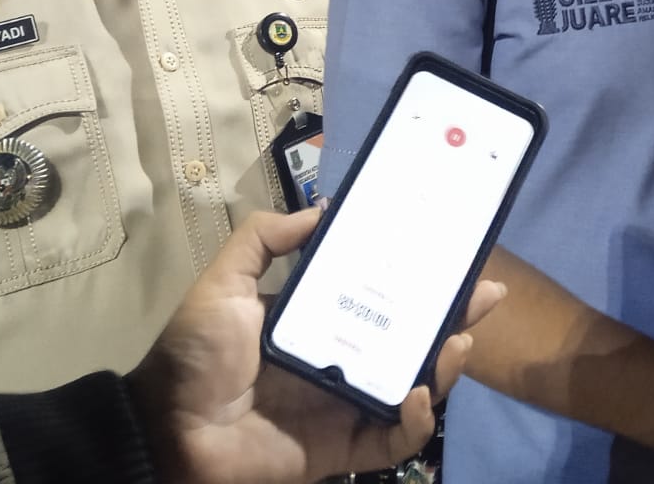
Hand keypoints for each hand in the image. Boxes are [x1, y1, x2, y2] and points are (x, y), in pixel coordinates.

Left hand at [130, 209, 504, 483]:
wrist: (167, 429)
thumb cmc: (196, 354)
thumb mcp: (226, 281)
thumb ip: (266, 238)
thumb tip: (325, 206)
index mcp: (319, 322)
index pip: (381, 297)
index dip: (419, 280)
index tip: (451, 256)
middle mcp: (340, 360)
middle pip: (411, 339)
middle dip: (453, 317)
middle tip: (485, 296)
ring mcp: (345, 406)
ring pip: (415, 386)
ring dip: (446, 365)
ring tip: (458, 341)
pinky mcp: (343, 447)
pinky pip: (393, 438)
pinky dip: (415, 421)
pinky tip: (420, 392)